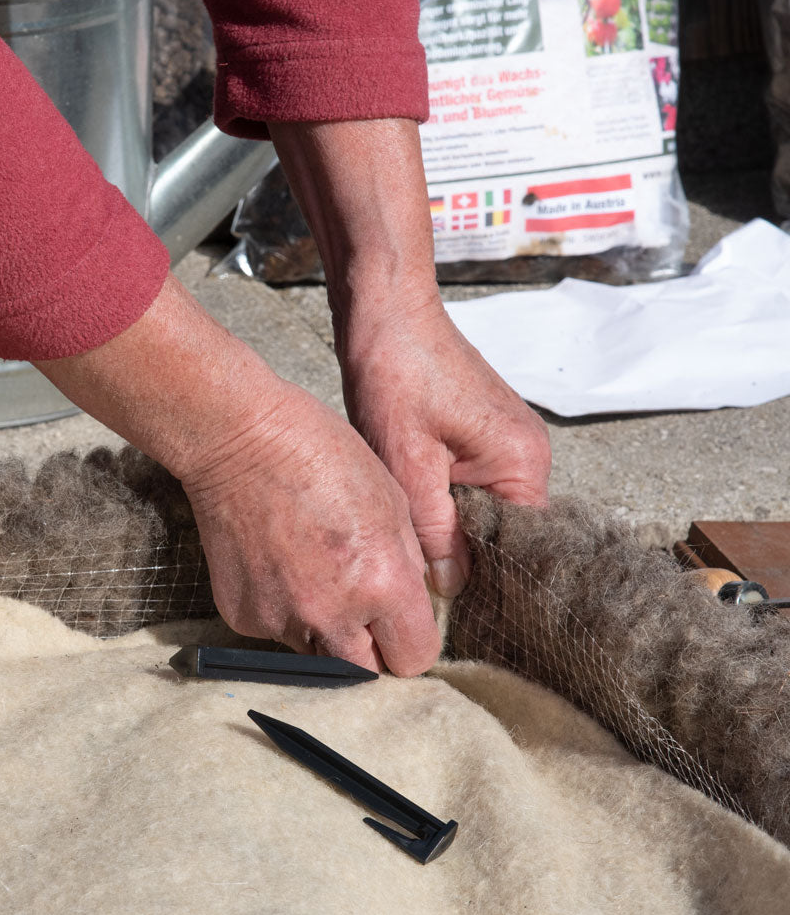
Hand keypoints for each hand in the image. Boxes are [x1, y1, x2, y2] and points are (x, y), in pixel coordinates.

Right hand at [180, 383, 440, 674]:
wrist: (239, 439)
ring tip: (313, 574)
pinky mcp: (242, 615)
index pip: (415, 657)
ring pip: (318, 654)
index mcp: (381, 583)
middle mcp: (332, 613)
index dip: (412, 640)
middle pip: (367, 673)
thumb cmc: (320, 454)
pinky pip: (276, 630)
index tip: (402, 624)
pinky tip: (278, 564)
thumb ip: (407, 565)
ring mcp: (281, 618)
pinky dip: (282, 609)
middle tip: (362, 610)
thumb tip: (412, 607)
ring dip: (324, 631)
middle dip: (371, 649)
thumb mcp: (392, 500)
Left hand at [268, 117, 551, 595]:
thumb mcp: (407, 465)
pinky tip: (409, 502)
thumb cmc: (397, 375)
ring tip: (407, 536)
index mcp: (524, 464)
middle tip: (415, 573)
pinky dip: (439, 499)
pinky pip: (468, 486)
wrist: (386, 314)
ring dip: (444, 524)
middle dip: (459, 552)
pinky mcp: (483, 436)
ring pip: (480, 511)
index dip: (481, 577)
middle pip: (501, 532)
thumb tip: (449, 590)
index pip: (519, 548)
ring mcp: (509, 444)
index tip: (443, 599)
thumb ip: (433, 532)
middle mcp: (529, 456)